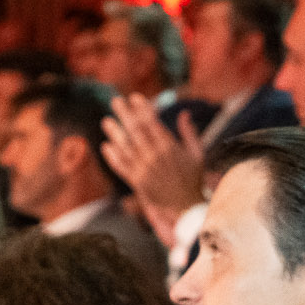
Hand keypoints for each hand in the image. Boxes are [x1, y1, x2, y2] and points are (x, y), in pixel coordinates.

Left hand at [101, 93, 205, 235]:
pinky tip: (106, 146)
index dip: (142, 109)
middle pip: (136, 130)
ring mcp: (144, 170)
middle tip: (116, 101)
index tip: (134, 97)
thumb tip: (184, 113)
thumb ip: (189, 133)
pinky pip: (122, 167)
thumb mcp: (197, 154)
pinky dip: (113, 157)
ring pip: (126, 147)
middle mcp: (155, 156)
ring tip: (106, 121)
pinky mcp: (138, 182)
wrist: (187, 207)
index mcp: (170, 147)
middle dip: (125, 114)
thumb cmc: (193, 180)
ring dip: (115, 133)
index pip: (152, 122)